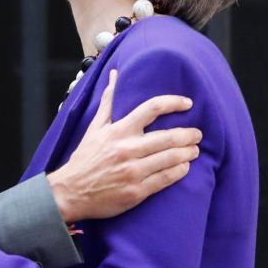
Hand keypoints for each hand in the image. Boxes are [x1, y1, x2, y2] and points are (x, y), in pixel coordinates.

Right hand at [47, 70, 201, 222]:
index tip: (188, 103)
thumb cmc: (85, 159)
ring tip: (195, 150)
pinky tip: (185, 167)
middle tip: (197, 133)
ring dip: (188, 153)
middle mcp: (127, 149)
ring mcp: (133, 171)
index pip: (152, 108)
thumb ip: (108, 101)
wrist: (70, 192)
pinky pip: (165, 179)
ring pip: (171, 158)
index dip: (174, 103)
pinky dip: (179, 172)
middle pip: (168, 137)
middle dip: (189, 134)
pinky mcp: (136, 191)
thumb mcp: (94, 128)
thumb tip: (115, 75)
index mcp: (118, 131)